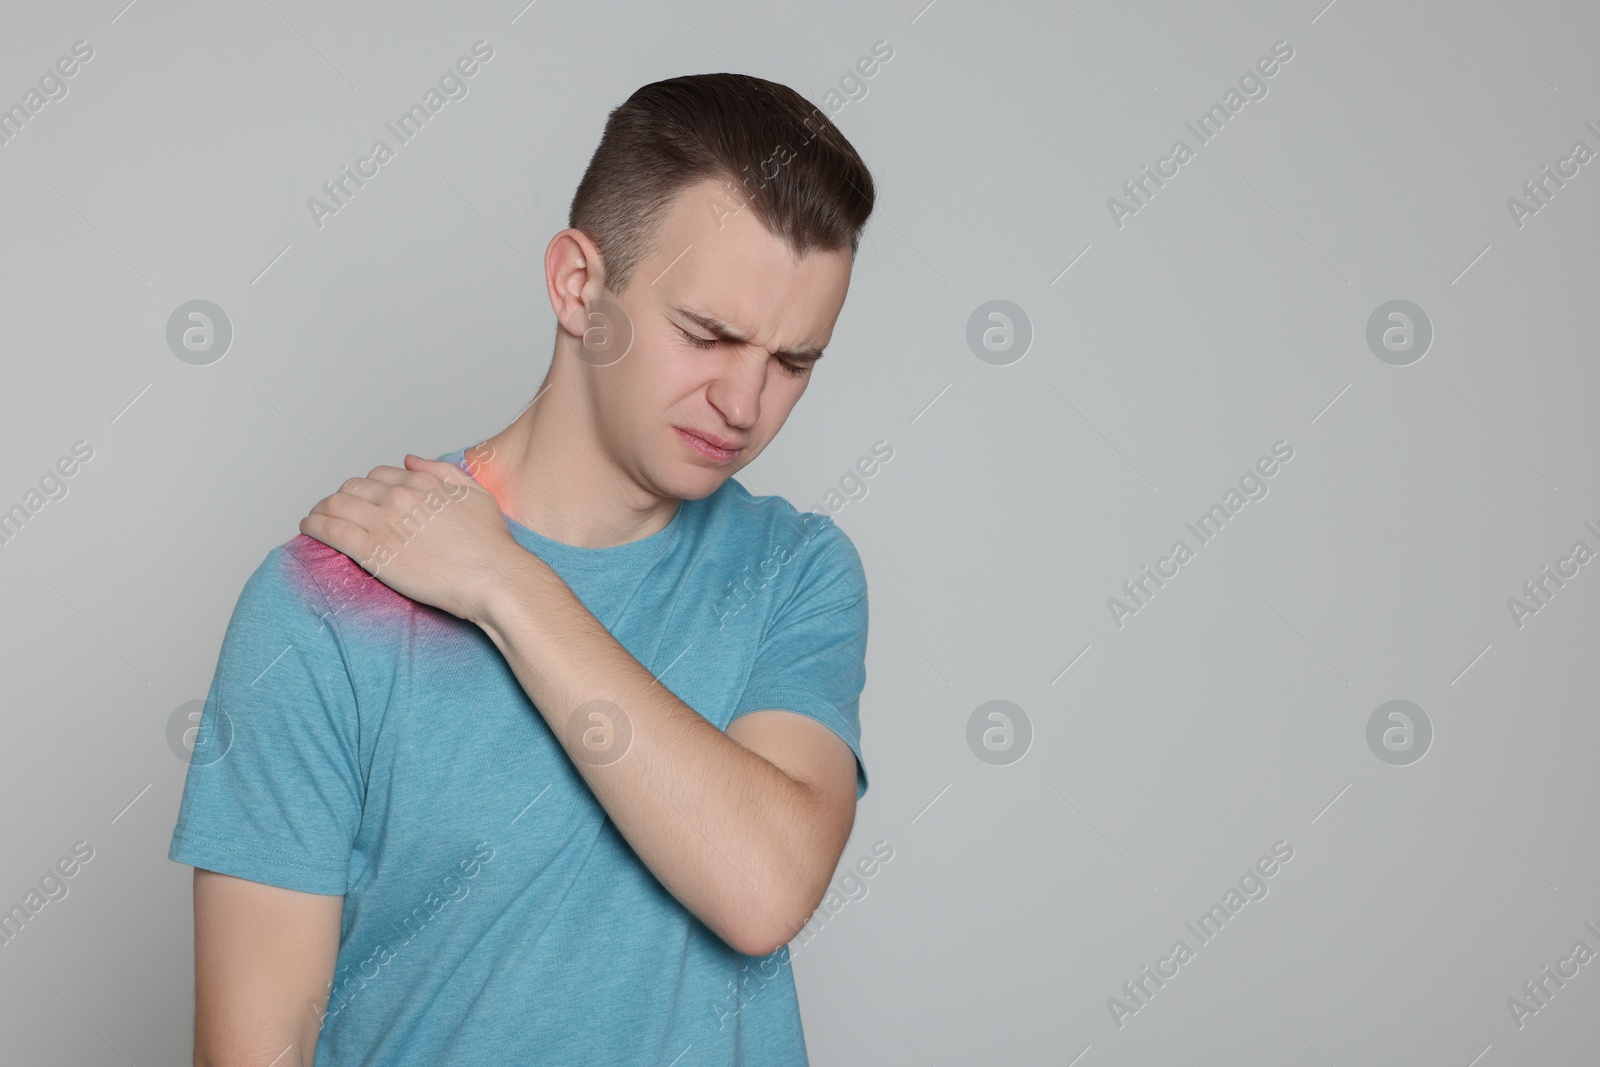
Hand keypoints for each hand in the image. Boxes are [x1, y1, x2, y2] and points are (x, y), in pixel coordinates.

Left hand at [298, 454, 519, 625]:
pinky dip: (314, 526)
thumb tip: (410, 460)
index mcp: (422, 483)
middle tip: (337, 507)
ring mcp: (383, 523)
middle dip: (341, 496)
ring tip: (316, 516)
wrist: (492, 576)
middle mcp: (399, 497)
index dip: (367, 486)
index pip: (380, 476)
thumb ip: (441, 471)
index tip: (363, 497)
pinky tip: (309, 527)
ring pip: (337, 505)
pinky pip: (332, 530)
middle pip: (353, 487)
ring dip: (322, 508)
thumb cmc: (490, 543)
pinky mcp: (372, 551)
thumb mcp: (475, 493)